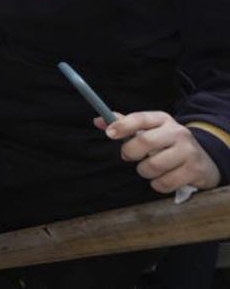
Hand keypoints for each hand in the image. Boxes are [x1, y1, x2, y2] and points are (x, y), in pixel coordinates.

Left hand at [99, 111, 220, 192]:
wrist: (205, 159)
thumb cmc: (168, 144)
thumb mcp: (150, 130)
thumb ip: (125, 125)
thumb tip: (98, 120)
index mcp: (163, 120)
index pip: (140, 118)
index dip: (122, 125)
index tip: (109, 134)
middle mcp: (177, 132)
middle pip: (144, 141)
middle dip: (130, 152)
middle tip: (129, 156)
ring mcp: (188, 151)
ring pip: (153, 165)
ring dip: (144, 171)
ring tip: (150, 168)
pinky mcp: (195, 170)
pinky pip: (165, 182)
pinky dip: (157, 184)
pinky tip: (163, 178)